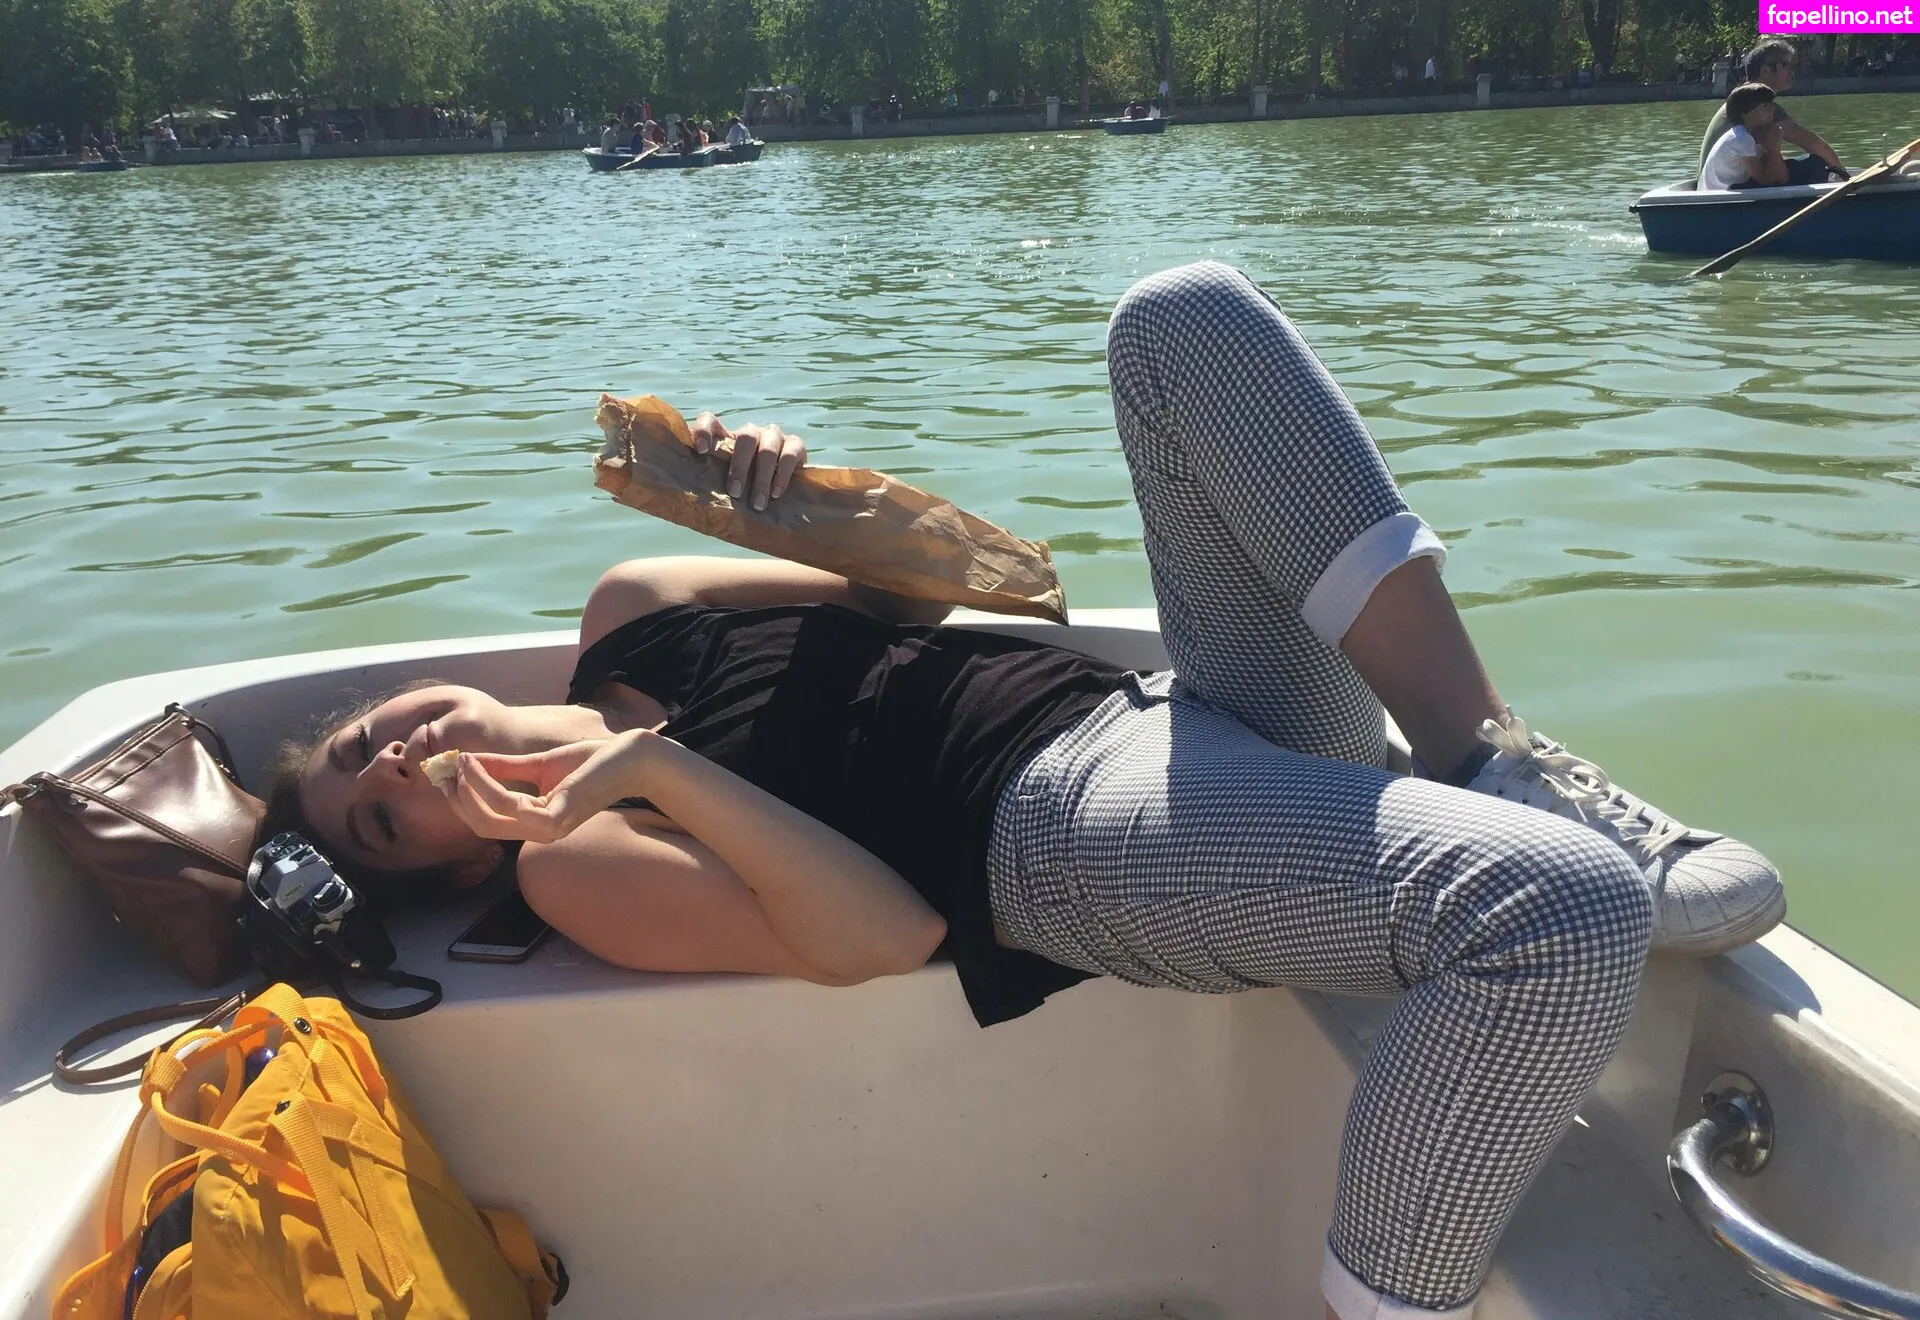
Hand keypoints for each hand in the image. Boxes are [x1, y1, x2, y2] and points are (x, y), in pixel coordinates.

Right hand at [434, 731, 660, 843]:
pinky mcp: (557, 818)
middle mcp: (541, 831)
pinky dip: (488, 785)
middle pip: (482, 824)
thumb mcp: (537, 764)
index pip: (486, 820)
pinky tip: (479, 764)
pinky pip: (511, 807)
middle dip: (457, 798)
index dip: (460, 799)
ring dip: (469, 787)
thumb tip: (466, 763)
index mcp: (536, 822)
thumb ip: (504, 769)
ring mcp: (549, 828)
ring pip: (491, 817)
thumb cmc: (589, 761)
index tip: (444, 772)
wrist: (627, 756)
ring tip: (462, 760)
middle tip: (444, 769)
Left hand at [690, 413, 806, 510]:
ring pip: (768, 447)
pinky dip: (782, 475)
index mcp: (727, 437)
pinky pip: (790, 454)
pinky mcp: (796, 445)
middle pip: (746, 437)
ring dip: (762, 477)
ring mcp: (774, 436)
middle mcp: (751, 432)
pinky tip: (776, 493)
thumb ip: (709, 482)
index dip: (704, 431)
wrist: (780, 493)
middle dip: (740, 467)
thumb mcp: (724, 483)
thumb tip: (688, 499)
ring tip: (757, 503)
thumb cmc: (744, 489)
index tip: (701, 451)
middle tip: (735, 493)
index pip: (710, 421)